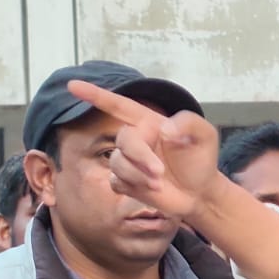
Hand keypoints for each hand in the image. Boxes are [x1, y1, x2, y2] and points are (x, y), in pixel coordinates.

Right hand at [66, 80, 225, 224]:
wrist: (201, 192)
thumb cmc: (200, 159)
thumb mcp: (205, 135)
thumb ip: (189, 123)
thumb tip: (165, 130)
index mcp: (148, 122)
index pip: (119, 105)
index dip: (96, 95)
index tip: (73, 86)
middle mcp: (135, 138)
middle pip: (124, 141)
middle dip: (140, 157)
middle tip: (160, 172)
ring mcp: (127, 160)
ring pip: (119, 163)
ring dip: (140, 175)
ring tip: (160, 182)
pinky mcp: (124, 182)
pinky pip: (117, 181)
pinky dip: (135, 186)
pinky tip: (153, 189)